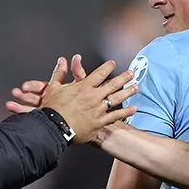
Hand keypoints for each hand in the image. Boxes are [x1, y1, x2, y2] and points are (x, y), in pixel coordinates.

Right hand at [16, 56, 137, 143]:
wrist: (53, 127)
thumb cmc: (53, 109)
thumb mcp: (53, 87)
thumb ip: (59, 73)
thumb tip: (62, 61)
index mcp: (83, 87)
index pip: (100, 73)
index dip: (108, 67)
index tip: (113, 64)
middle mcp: (93, 97)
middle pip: (112, 84)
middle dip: (124, 77)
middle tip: (131, 73)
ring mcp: (98, 110)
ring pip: (116, 99)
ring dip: (128, 92)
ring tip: (135, 88)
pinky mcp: (99, 122)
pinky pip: (115, 116)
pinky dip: (125, 113)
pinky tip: (133, 109)